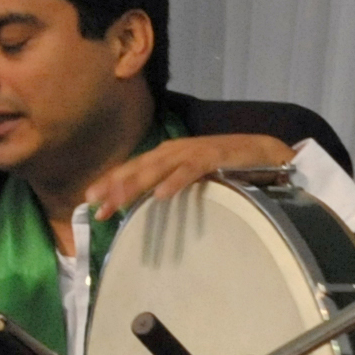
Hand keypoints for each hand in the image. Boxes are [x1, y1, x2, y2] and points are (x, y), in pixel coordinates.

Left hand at [76, 131, 291, 219]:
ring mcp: (193, 151)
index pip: (133, 169)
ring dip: (136, 183)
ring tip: (118, 200)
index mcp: (167, 154)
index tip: (90, 204)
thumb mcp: (191, 175)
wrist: (264, 152)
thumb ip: (170, 183)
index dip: (111, 184)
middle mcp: (175, 150)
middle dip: (114, 185)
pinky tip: (160, 195)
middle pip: (138, 167)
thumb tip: (147, 203)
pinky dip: (175, 182)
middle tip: (94, 204)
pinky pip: (190, 171)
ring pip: (158, 168)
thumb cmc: (226, 166)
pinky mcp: (213, 156)